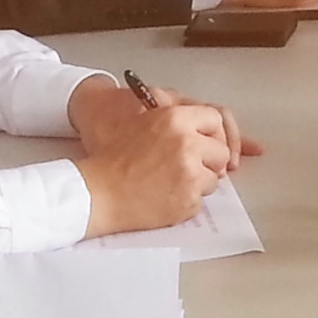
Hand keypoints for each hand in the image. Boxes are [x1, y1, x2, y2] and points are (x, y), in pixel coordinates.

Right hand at [68, 75, 251, 237]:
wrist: (98, 192)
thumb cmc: (114, 157)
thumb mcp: (144, 120)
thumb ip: (178, 117)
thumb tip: (212, 121)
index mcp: (176, 119)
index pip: (215, 119)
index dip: (210, 133)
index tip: (206, 143)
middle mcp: (188, 144)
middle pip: (220, 152)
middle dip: (207, 161)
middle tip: (184, 166)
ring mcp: (190, 174)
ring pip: (213, 178)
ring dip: (197, 182)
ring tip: (168, 181)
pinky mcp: (188, 200)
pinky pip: (201, 200)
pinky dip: (186, 201)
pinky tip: (164, 195)